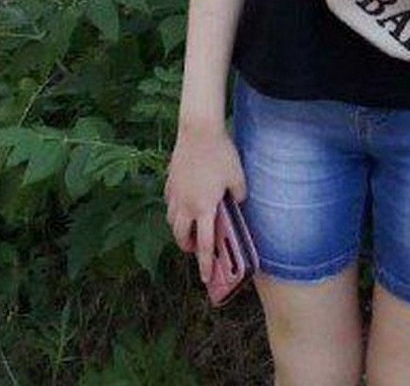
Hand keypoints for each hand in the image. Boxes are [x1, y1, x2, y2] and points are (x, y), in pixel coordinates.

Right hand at [164, 121, 245, 284]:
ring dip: (179, 230)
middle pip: (181, 236)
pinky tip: (183, 203)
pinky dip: (175, 209)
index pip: (203, 244)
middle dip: (187, 247)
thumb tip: (238, 203)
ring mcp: (175, 193)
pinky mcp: (169, 181)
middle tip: (195, 250)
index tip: (206, 278)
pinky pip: (170, 202)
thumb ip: (240, 195)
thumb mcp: (238, 176)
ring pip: (172, 221)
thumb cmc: (221, 153)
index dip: (205, 264)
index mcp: (204, 208)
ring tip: (189, 228)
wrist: (198, 131)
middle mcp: (186, 205)